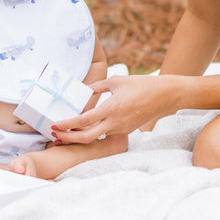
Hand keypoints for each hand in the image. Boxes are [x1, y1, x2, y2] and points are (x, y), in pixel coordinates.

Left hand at [51, 74, 182, 143]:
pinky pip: (105, 133)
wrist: (164, 95)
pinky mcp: (126, 130)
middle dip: (68, 138)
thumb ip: (97, 87)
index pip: (83, 121)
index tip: (54, 124)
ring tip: (66, 133)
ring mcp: (121, 129)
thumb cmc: (140, 85)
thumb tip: (82, 91)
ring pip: (95, 138)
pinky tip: (84, 128)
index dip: (67, 124)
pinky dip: (93, 133)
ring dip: (79, 137)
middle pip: (86, 138)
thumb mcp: (116, 81)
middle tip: (54, 135)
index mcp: (111, 108)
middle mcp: (115, 122)